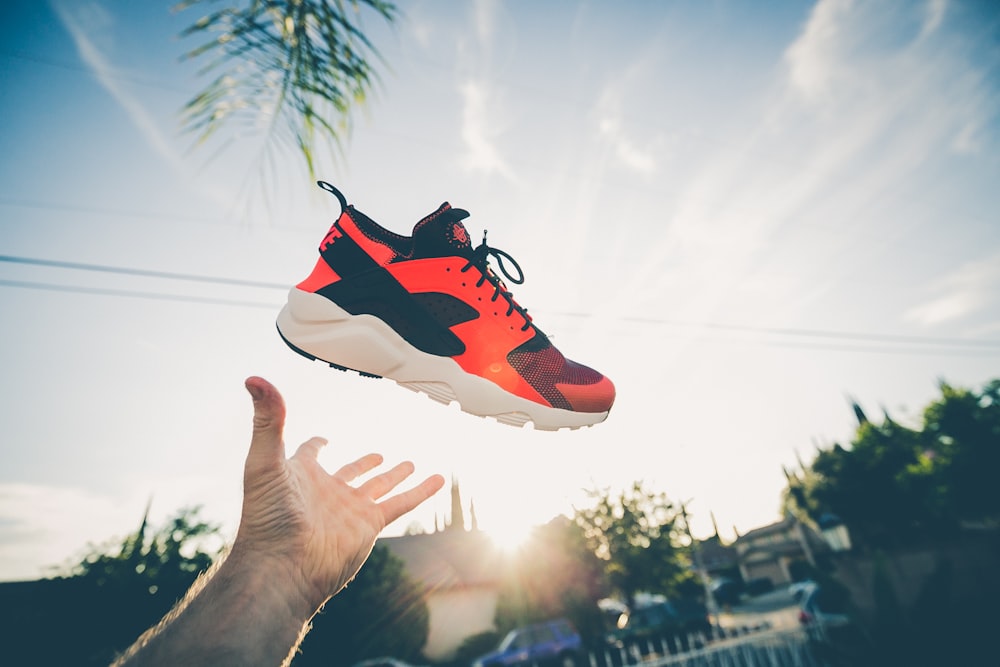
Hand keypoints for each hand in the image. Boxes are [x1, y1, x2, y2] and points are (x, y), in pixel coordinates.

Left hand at [236, 376, 444, 611]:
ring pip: (379, 486)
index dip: (315, 446)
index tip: (323, 439)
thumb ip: (267, 421)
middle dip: (363, 463)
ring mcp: (350, 509)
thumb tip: (255, 379)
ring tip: (410, 463)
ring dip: (394, 475)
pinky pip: (401, 504)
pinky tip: (437, 479)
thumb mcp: (264, 461)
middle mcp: (326, 492)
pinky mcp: (370, 524)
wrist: (283, 566)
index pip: (309, 455)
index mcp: (300, 476)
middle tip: (377, 454)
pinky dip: (421, 491)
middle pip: (350, 471)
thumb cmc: (267, 517)